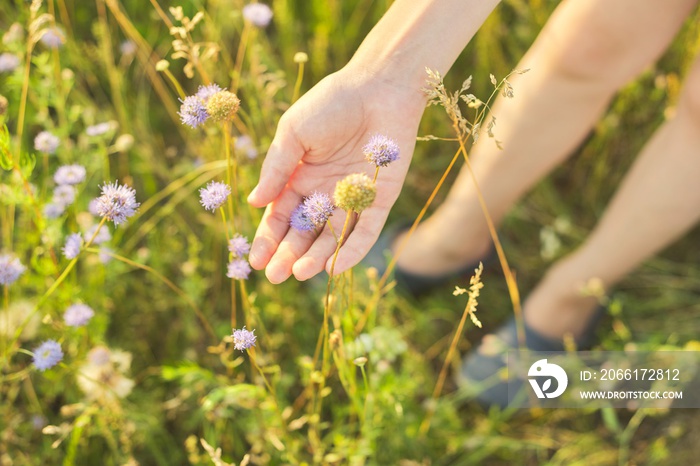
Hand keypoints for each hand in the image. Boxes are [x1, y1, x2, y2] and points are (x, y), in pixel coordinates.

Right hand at [247, 65, 424, 282]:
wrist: (379, 87)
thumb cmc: (331, 103)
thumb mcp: (293, 134)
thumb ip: (276, 169)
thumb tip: (254, 203)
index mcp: (300, 177)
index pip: (281, 216)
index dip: (268, 239)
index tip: (257, 261)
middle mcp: (324, 192)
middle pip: (304, 232)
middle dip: (289, 254)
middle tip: (276, 277)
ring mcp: (352, 198)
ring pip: (332, 236)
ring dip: (316, 257)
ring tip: (300, 274)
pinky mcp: (379, 200)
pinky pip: (365, 231)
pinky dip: (351, 250)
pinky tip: (333, 268)